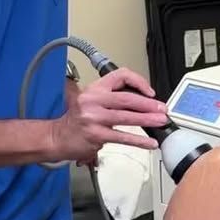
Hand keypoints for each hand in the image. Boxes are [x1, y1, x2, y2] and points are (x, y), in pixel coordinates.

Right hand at [50, 68, 167, 161]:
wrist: (56, 137)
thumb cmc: (76, 119)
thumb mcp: (89, 99)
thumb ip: (111, 97)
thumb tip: (140, 101)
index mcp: (94, 88)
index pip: (120, 76)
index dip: (138, 82)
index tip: (150, 92)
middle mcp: (93, 100)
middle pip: (127, 98)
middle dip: (148, 105)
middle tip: (162, 109)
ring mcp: (94, 118)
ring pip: (127, 117)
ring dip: (147, 120)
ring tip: (161, 122)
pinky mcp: (96, 135)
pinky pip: (122, 138)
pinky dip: (139, 141)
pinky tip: (150, 143)